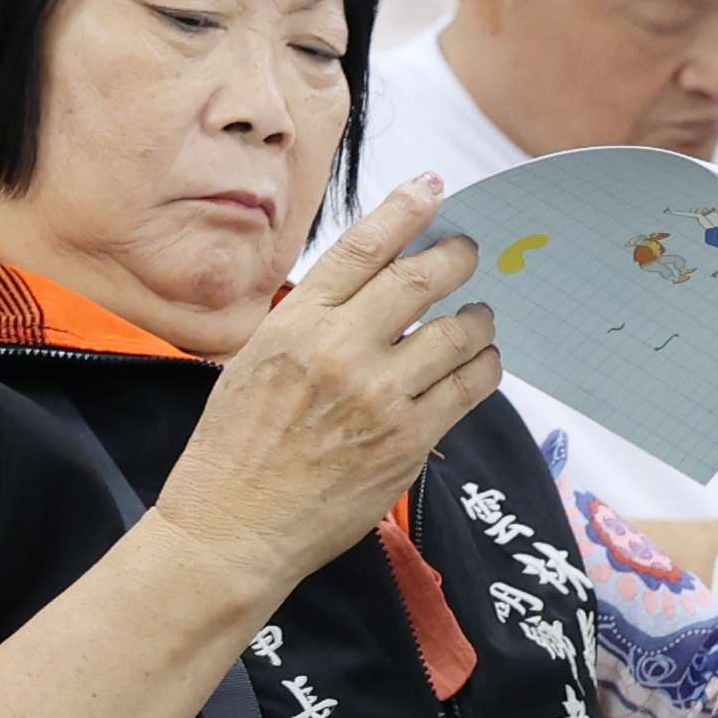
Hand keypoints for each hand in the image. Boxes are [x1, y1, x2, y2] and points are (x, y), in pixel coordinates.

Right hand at [151, 173, 500, 604]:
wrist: (233, 529)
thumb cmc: (235, 447)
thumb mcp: (254, 361)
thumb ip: (309, 321)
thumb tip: (367, 284)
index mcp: (295, 324)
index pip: (362, 248)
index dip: (406, 210)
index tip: (433, 188)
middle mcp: (340, 351)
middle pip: (422, 279)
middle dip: (456, 257)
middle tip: (468, 252)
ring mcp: (380, 397)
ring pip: (458, 333)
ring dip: (477, 318)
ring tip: (477, 317)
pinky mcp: (409, 441)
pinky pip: (470, 388)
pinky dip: (485, 367)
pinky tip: (481, 363)